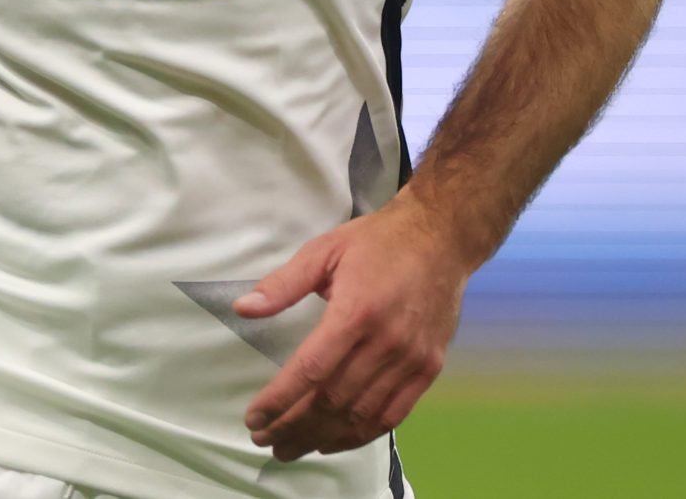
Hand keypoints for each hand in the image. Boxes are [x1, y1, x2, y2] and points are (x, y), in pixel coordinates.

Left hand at [236, 197, 471, 461]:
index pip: (311, 370)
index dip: (279, 400)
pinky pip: (392, 415)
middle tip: (263, 439)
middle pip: (332, 400)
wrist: (441, 238)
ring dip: (321, 437)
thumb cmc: (378, 242)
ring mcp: (411, 359)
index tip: (253, 418)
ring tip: (290, 447)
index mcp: (356, 311)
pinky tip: (333, 441)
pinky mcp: (428, 368)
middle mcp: (386, 342)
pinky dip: (360, 434)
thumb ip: (283, 284)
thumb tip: (243, 308)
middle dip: (293, 426)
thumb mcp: (324, 250)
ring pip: (360, 414)